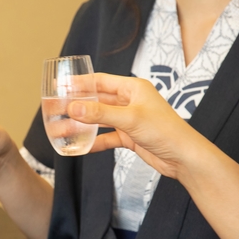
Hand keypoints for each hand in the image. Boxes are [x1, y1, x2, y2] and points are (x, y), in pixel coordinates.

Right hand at [67, 73, 205, 179]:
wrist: (183, 158)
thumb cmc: (165, 131)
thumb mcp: (130, 119)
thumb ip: (100, 113)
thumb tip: (73, 107)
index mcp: (133, 88)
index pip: (100, 81)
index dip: (79, 82)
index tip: (60, 84)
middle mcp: (130, 102)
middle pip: (97, 101)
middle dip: (76, 105)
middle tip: (55, 107)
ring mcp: (129, 120)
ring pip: (99, 120)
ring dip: (81, 125)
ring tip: (60, 128)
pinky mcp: (129, 137)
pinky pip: (106, 137)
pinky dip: (94, 141)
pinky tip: (80, 146)